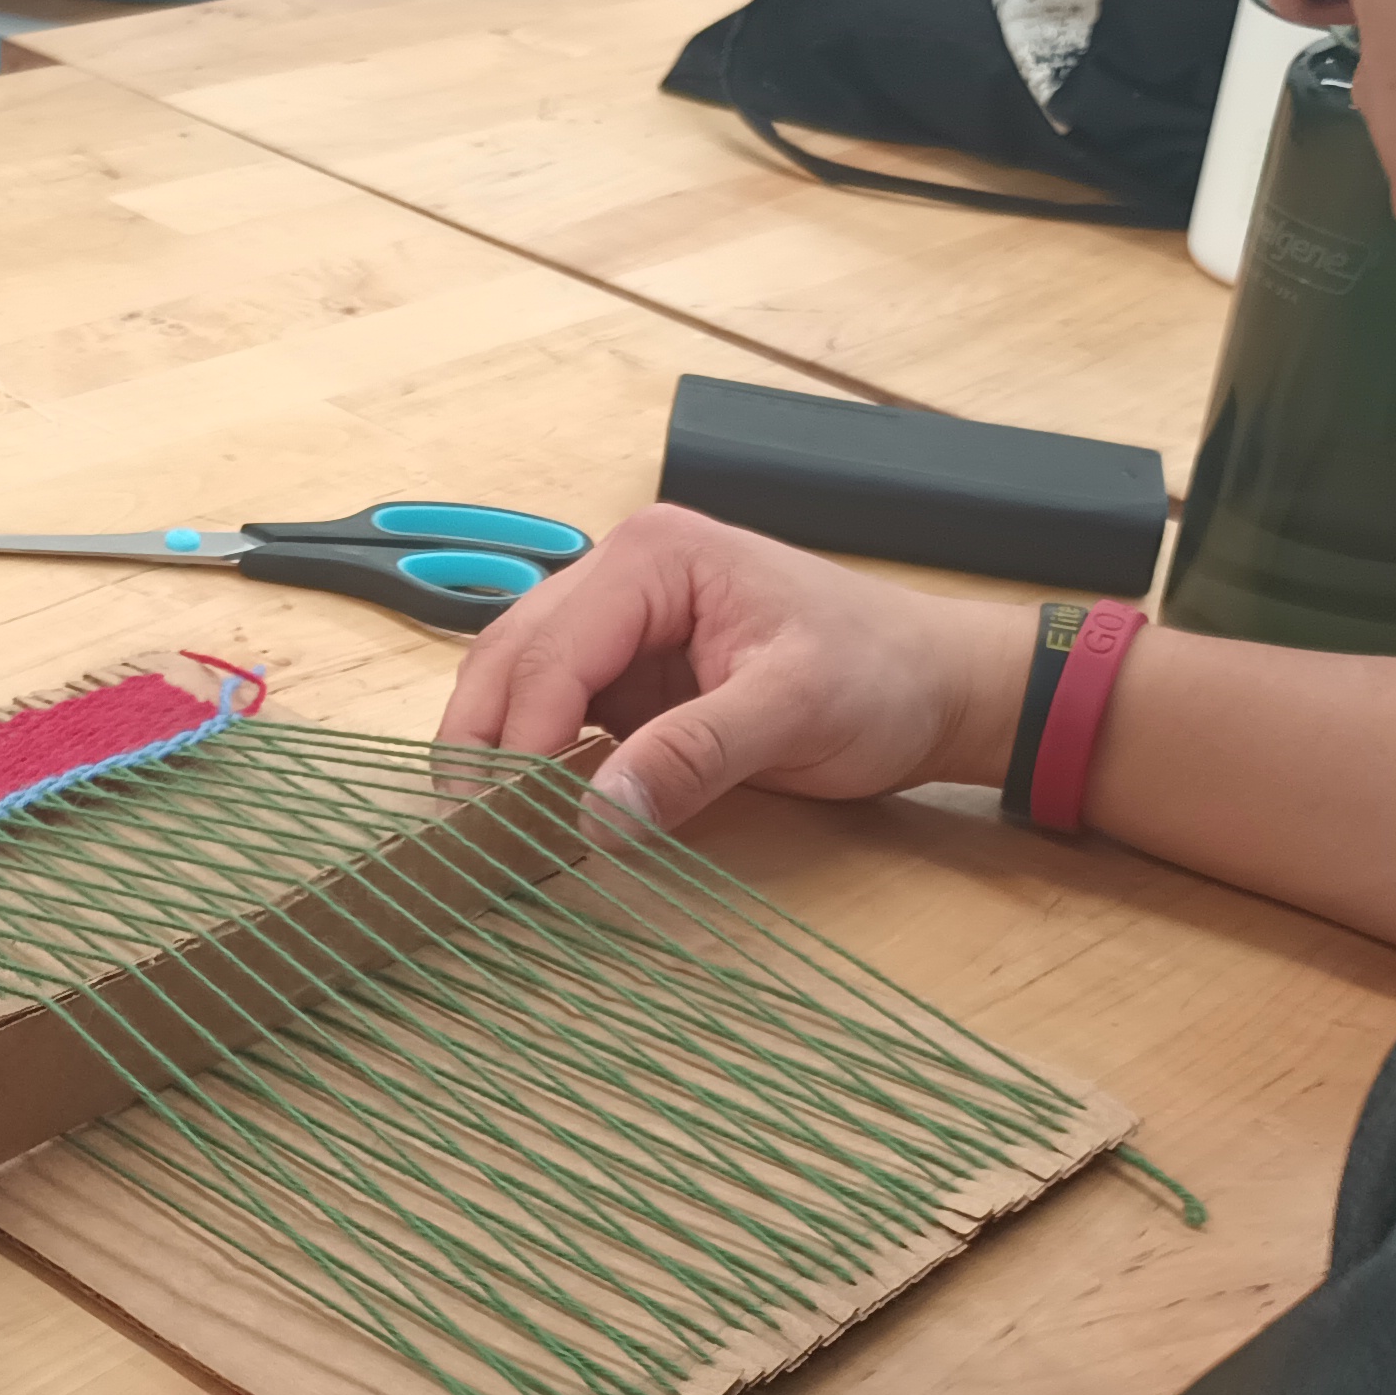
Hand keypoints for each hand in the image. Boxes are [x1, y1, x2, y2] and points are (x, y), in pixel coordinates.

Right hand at [440, 502, 1036, 828]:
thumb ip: (694, 756)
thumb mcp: (794, 710)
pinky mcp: (630, 676)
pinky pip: (557, 716)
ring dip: (494, 756)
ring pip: (517, 686)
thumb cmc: (881, 674)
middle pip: (511, 661)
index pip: (551, 651)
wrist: (934, 682)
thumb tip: (597, 818)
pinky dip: (531, 765)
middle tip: (461, 838)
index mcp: (653, 557)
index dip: (519, 740)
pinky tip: (524, 815)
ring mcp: (620, 626)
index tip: (503, 822)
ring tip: (478, 833)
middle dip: (481, 747)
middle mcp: (621, 576)